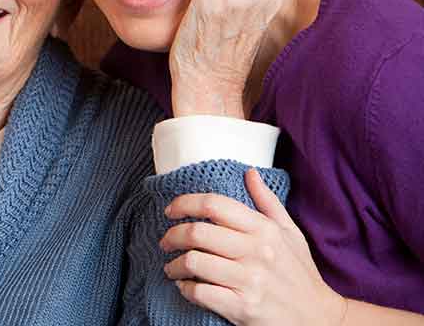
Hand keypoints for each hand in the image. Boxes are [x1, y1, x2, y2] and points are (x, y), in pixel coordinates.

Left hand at [160, 169, 346, 325]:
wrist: (319, 319)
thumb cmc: (300, 273)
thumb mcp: (290, 233)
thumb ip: (267, 202)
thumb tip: (249, 173)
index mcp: (264, 229)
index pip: (214, 204)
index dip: (184, 203)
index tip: (170, 210)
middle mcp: (256, 251)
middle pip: (197, 232)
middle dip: (171, 236)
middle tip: (165, 241)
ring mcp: (249, 280)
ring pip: (193, 261)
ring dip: (174, 265)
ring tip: (172, 268)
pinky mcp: (242, 306)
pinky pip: (200, 292)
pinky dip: (186, 289)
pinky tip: (186, 287)